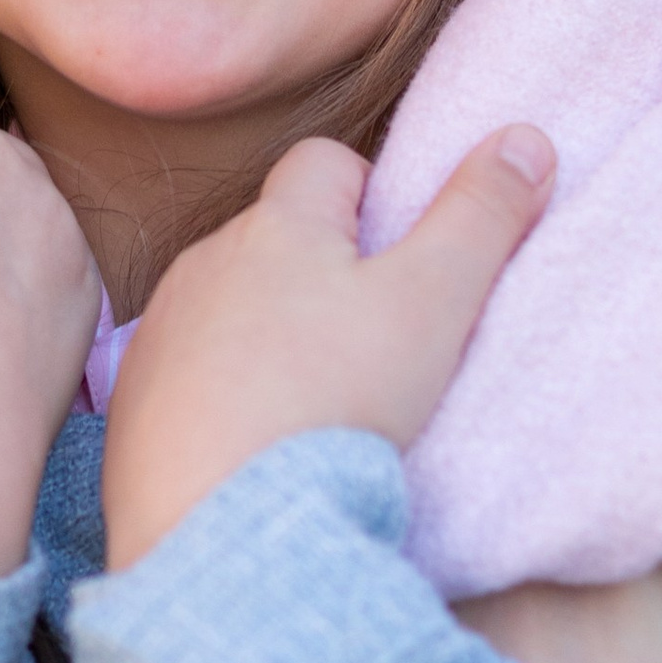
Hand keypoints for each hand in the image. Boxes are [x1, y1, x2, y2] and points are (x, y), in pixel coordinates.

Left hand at [101, 125, 554, 568]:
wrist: (222, 525)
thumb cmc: (338, 402)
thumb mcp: (434, 302)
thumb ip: (481, 216)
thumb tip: (526, 137)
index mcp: (277, 225)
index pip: (327, 162)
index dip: (373, 196)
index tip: (403, 264)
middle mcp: (206, 263)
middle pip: (276, 237)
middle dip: (323, 270)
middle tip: (375, 342)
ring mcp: (163, 334)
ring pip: (232, 307)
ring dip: (271, 333)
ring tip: (318, 403)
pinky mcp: (135, 404)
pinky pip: (190, 375)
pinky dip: (225, 394)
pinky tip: (259, 444)